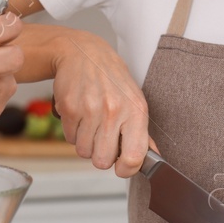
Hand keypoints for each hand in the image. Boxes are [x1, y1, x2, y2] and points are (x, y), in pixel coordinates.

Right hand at [48, 31, 149, 177]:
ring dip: (85, 142)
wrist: (83, 53)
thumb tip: (153, 159)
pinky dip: (73, 131)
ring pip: (83, 152)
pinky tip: (80, 114)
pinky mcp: (70, 108)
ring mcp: (90, 109)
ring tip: (90, 123)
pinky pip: (69, 138)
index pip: (134, 157)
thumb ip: (142, 133)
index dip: (126, 169)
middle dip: (100, 155)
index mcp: (136, 111)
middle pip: (103, 161)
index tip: (121, 166)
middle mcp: (115, 111)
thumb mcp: (135, 101)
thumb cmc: (112, 79)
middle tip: (102, 139)